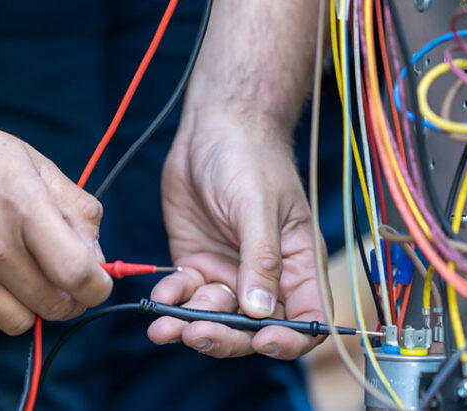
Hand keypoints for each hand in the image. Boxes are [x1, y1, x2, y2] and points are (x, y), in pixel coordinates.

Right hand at [0, 106, 110, 342]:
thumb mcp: (35, 165)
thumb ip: (77, 211)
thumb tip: (98, 261)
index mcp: (21, 205)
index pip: (76, 273)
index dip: (97, 287)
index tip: (95, 283)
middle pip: (51, 305)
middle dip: (66, 297)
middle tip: (57, 278)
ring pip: (17, 323)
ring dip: (26, 307)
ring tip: (16, 276)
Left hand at [147, 110, 325, 358]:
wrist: (213, 126)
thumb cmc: (249, 157)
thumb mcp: (257, 205)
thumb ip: (261, 258)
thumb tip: (262, 311)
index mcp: (298, 264)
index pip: (306, 318)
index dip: (290, 339)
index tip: (263, 341)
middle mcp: (265, 277)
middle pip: (253, 329)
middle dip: (226, 337)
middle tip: (196, 334)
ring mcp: (229, 272)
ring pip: (215, 317)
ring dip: (190, 324)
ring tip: (163, 326)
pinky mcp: (196, 263)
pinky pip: (185, 295)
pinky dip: (171, 301)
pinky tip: (160, 297)